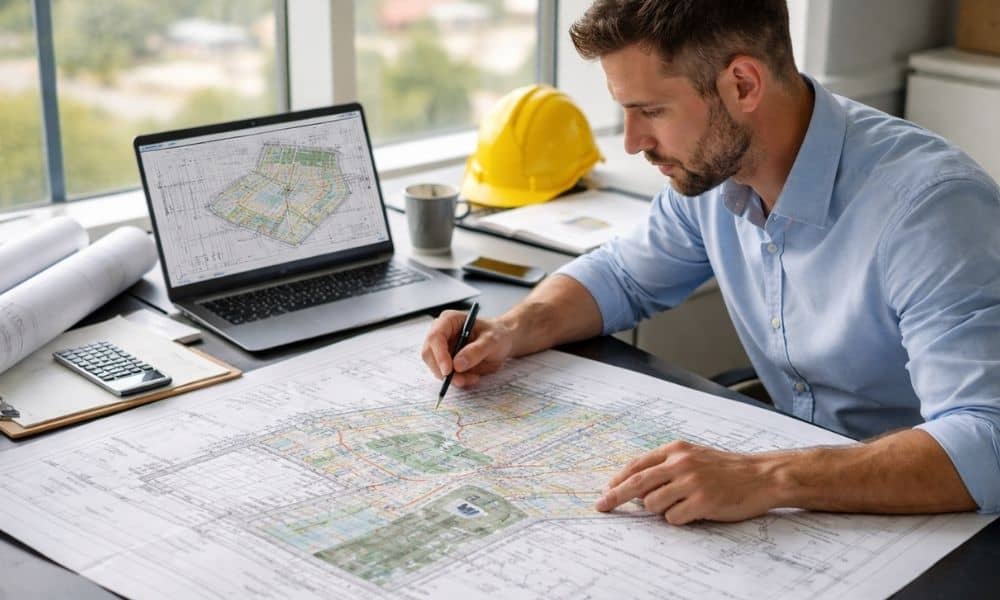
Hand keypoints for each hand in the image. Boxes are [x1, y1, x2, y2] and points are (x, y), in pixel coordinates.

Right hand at [421, 310, 514, 387]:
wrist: (503, 342)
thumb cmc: (497, 334)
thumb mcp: (492, 340)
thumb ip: (476, 351)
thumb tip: (457, 364)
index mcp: (449, 320)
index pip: (435, 337)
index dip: (439, 354)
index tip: (449, 370)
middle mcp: (441, 333)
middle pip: (429, 354)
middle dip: (444, 371)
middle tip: (461, 380)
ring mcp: (441, 348)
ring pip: (436, 367)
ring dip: (452, 378)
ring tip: (473, 377)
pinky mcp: (445, 362)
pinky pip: (445, 375)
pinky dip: (457, 380)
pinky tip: (472, 377)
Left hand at [595, 440, 778, 524]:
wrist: (762, 476)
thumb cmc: (726, 469)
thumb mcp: (694, 456)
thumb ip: (667, 466)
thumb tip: (636, 485)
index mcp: (676, 450)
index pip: (638, 464)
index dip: (618, 479)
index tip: (606, 490)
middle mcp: (681, 463)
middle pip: (636, 483)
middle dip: (615, 496)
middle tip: (601, 506)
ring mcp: (692, 482)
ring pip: (653, 504)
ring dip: (659, 510)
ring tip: (680, 505)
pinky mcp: (703, 501)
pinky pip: (673, 518)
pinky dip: (677, 519)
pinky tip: (693, 512)